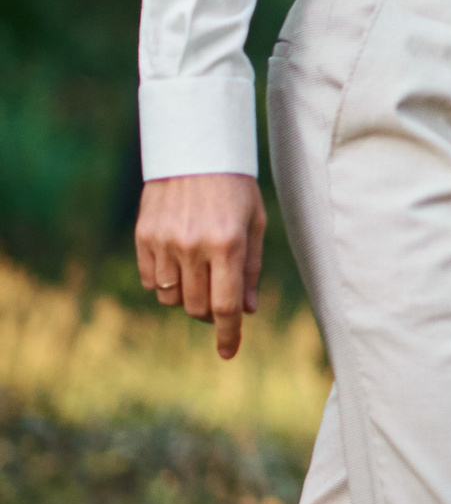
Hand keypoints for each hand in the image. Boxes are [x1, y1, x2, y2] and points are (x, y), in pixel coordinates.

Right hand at [134, 175, 267, 359]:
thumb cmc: (234, 188)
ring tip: (199, 273)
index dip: (228, 333)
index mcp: (227, 244)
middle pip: (196, 306)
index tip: (228, 352)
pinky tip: (178, 264)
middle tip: (219, 301)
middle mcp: (193, 246)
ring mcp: (164, 242)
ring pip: (171, 298)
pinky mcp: (144, 237)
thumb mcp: (254, 224)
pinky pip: (151, 281)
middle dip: (209, 312)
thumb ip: (250, 269)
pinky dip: (165, 283)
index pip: (226, 304)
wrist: (195, 151)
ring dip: (187, 296)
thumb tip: (248, 310)